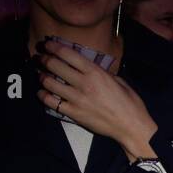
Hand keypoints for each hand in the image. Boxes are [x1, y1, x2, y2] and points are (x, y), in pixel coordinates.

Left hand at [36, 39, 157, 155]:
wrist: (132, 127)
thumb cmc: (130, 103)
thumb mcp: (118, 81)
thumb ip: (100, 73)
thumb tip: (87, 67)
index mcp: (95, 72)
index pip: (67, 54)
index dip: (52, 47)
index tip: (47, 45)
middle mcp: (84, 83)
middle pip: (53, 65)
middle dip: (44, 59)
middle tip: (41, 59)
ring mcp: (77, 99)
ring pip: (48, 82)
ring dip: (42, 77)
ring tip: (42, 76)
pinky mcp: (73, 113)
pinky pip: (50, 102)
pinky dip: (43, 96)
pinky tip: (43, 93)